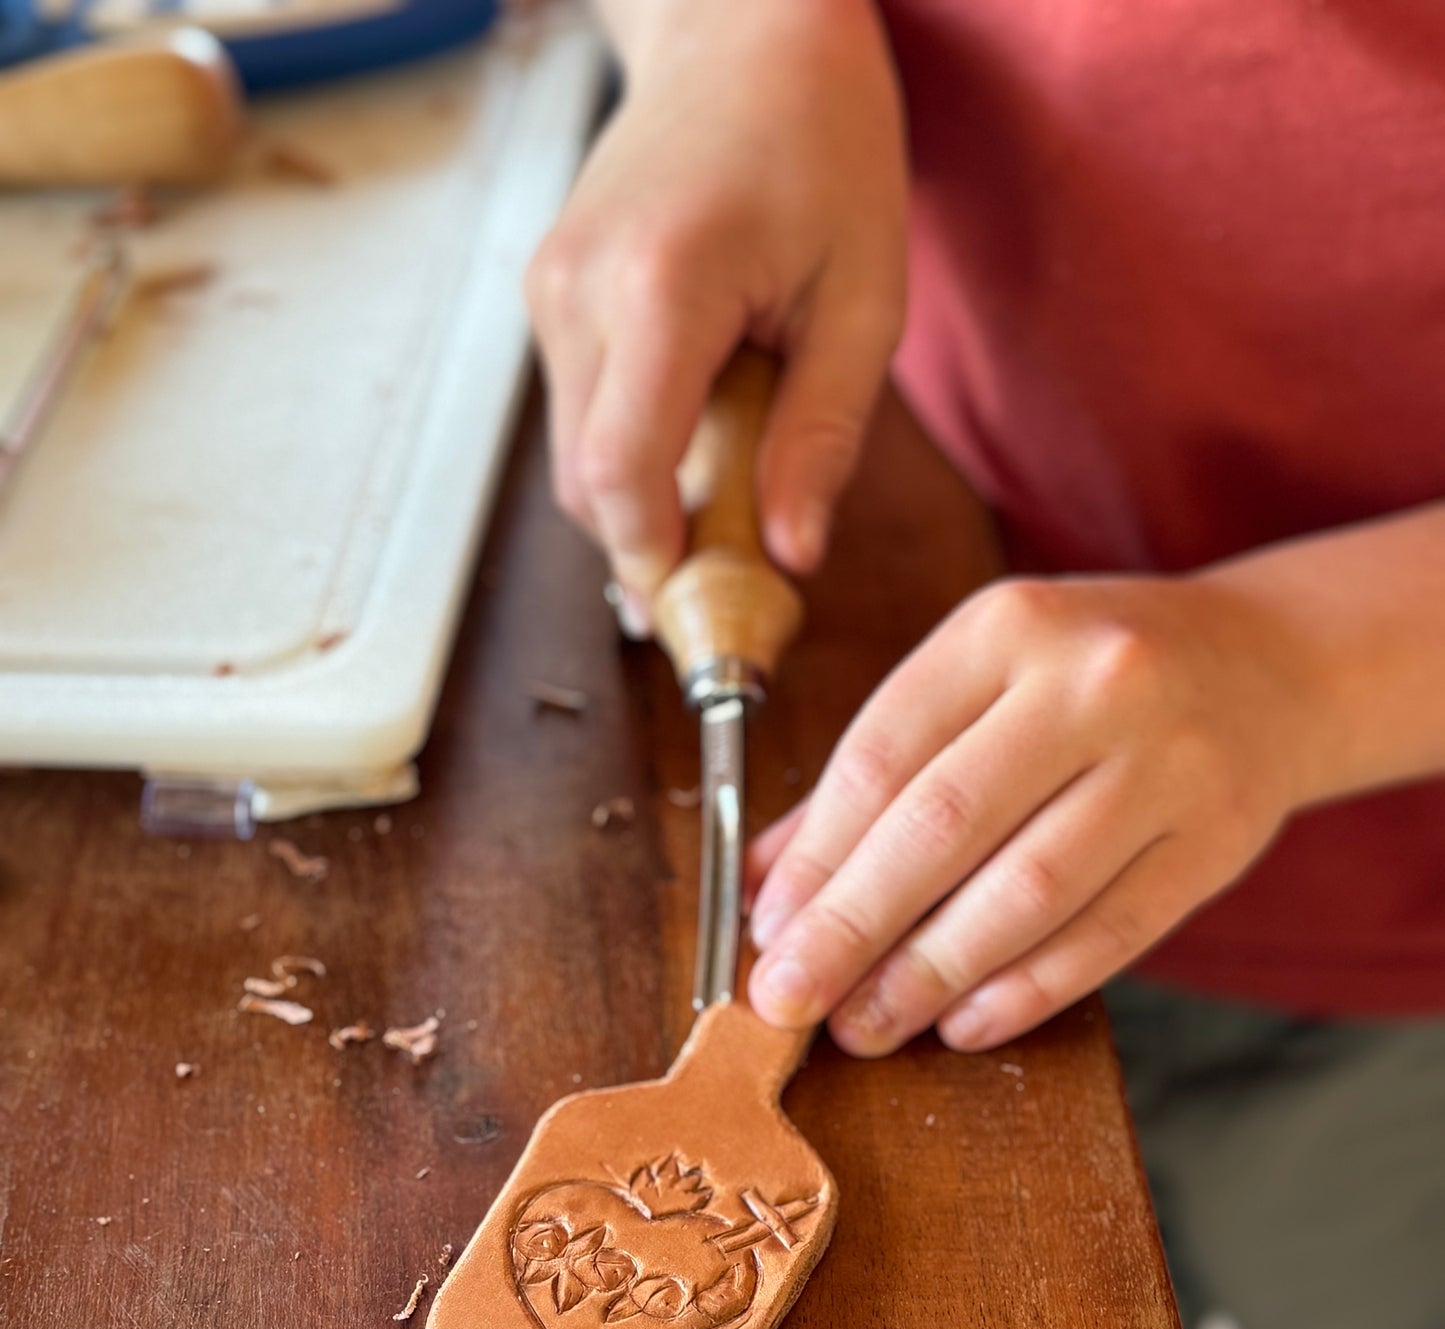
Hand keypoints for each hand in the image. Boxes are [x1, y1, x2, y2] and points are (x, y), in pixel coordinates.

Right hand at [524, 0, 906, 623]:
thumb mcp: (864, 300)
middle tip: (741, 572)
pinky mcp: (548, 293)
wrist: (742, 31)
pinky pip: (582, 415)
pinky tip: (700, 432)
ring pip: (578, 460)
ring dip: (646, 500)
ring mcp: (550, 290)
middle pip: (588, 487)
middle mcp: (579, 291)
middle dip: (655, 548)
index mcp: (661, 287)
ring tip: (733, 487)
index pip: (622, 476)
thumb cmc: (823, 144)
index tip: (711, 610)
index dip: (656, 562)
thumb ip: (822, 438)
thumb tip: (789, 559)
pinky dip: (634, 451)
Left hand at [745, 572, 1338, 1052]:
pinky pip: (1107, 935)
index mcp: (1010, 627)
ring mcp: (1166, 764)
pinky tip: (962, 1022)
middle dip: (852, 927)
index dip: (815, 854)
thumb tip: (763, 879)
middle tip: (789, 998)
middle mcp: (1094, 683)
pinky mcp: (1215, 842)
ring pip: (1027, 892)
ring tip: (865, 1025)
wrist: (1268, 668)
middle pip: (945, 826)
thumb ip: (872, 774)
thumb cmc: (1089, 680)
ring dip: (930, 973)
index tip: (766, 929)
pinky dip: (1025, 990)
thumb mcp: (979, 678)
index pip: (884, 754)